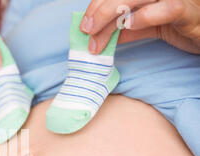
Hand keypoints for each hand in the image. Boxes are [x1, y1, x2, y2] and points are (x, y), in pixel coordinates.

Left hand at [80, 0, 199, 54]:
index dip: (98, 4)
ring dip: (112, 13)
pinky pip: (166, 9)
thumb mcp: (149, 25)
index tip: (84, 24)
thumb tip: (99, 35)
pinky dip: (144, 17)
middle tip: (86, 30)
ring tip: (96, 34)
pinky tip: (128, 25)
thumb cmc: (182, 25)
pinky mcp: (187, 10)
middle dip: (100, 9)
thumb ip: (126, 28)